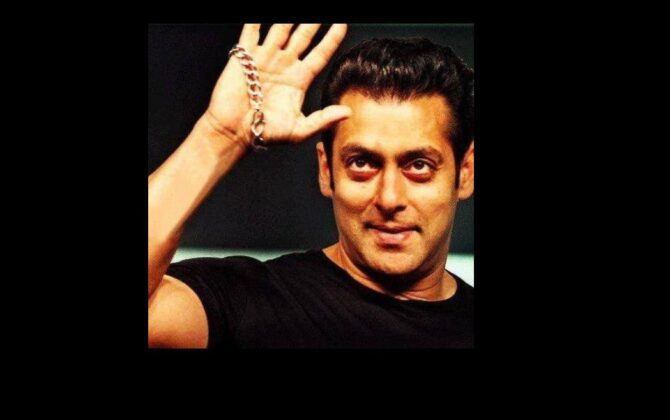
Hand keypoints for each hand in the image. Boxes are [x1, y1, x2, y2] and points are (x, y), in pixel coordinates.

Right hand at [205, 23, 350, 146]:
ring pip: (281, 29)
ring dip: (289, 17)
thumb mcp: (299, 130)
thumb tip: (348, 113)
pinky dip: (256, 21)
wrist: (234, 131)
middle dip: (314, 22)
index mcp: (298, 79)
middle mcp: (284, 65)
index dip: (332, 38)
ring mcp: (265, 58)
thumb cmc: (265, 132)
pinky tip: (262, 14)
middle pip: (303, 36)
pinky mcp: (245, 57)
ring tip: (299, 10)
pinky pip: (251, 32)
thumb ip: (323, 119)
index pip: (320, 53)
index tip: (342, 23)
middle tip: (322, 12)